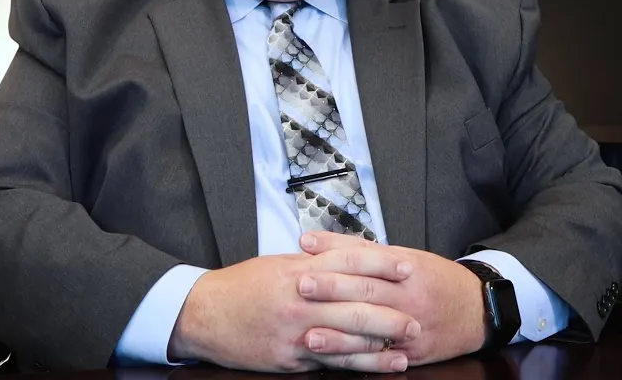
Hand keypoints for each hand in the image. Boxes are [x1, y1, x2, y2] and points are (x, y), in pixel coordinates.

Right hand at [168, 250, 420, 372]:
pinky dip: (359, 363)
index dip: (381, 264)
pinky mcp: (290, 357)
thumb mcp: (277, 264)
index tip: (407, 267)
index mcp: (299, 269)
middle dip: (390, 310)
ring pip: (348, 336)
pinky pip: (331, 361)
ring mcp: (296, 330)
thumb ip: (312, 263)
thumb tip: (345, 257)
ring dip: (382, 342)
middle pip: (355, 302)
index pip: (349, 262)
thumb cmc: (241, 287)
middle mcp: (300, 298)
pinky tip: (379, 365)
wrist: (203, 314)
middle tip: (418, 314)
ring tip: (409, 344)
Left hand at [297, 232, 487, 366]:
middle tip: (301, 286)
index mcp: (405, 269)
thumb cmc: (435, 278)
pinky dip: (356, 359)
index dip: (334, 255)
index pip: (365, 259)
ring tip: (309, 335)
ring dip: (339, 335)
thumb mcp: (406, 255)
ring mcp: (411, 328)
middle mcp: (408, 298)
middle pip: (366, 292)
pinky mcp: (412, 354)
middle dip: (332, 290)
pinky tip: (335, 360)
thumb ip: (361, 250)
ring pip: (372, 331)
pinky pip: (381, 358)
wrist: (477, 310)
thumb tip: (316, 242)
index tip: (306, 251)